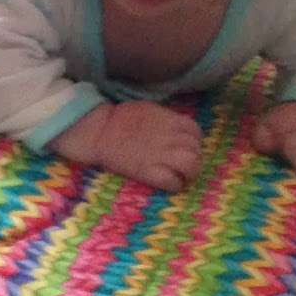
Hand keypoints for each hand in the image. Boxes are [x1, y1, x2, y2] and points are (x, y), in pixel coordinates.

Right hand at [50, 100, 202, 190]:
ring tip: (179, 177)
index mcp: (171, 121)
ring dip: (188, 174)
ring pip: (192, 166)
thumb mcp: (150, 110)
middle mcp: (172, 138)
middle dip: (192, 160)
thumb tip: (178, 130)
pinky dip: (174, 184)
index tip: (182, 148)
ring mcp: (163, 155)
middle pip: (197, 152)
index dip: (191, 142)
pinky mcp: (151, 172)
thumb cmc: (119, 119)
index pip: (196, 133)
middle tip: (181, 166)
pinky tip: (166, 182)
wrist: (98, 132)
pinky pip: (174, 182)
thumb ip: (168, 120)